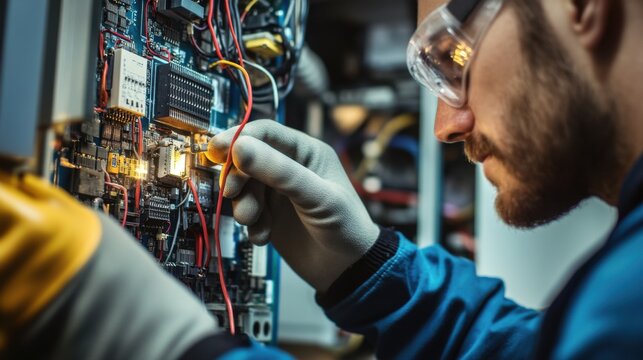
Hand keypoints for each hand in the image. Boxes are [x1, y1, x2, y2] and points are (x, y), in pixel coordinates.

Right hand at [207, 120, 379, 291]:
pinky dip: (250, 224)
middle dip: (238, 177)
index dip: (238, 137)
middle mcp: (290, 168)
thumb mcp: (316, 196)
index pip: (266, 133)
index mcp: (307, 152)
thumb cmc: (346, 227)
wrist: (347, 270)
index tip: (217, 150)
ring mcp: (278, 192)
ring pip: (244, 187)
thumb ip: (280, 171)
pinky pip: (246, 211)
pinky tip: (263, 235)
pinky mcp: (269, 215)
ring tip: (252, 220)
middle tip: (233, 192)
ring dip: (243, 204)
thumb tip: (240, 147)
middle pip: (248, 160)